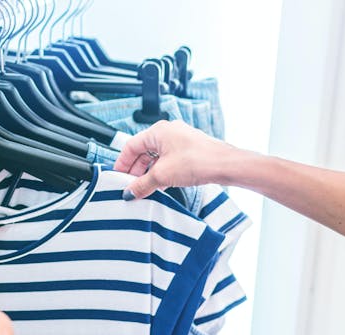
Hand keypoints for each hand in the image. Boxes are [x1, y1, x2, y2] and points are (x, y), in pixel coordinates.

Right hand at [114, 120, 241, 199]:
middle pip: (143, 151)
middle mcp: (168, 132)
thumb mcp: (162, 175)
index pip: (131, 146)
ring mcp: (180, 141)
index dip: (122, 163)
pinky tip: (160, 184)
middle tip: (130, 186)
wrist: (226, 165)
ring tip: (144, 188)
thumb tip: (130, 192)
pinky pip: (168, 160)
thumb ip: (142, 184)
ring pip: (156, 157)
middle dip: (135, 170)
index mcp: (158, 131)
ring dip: (148, 172)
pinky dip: (161, 172)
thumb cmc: (199, 160)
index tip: (118, 177)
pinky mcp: (189, 150)